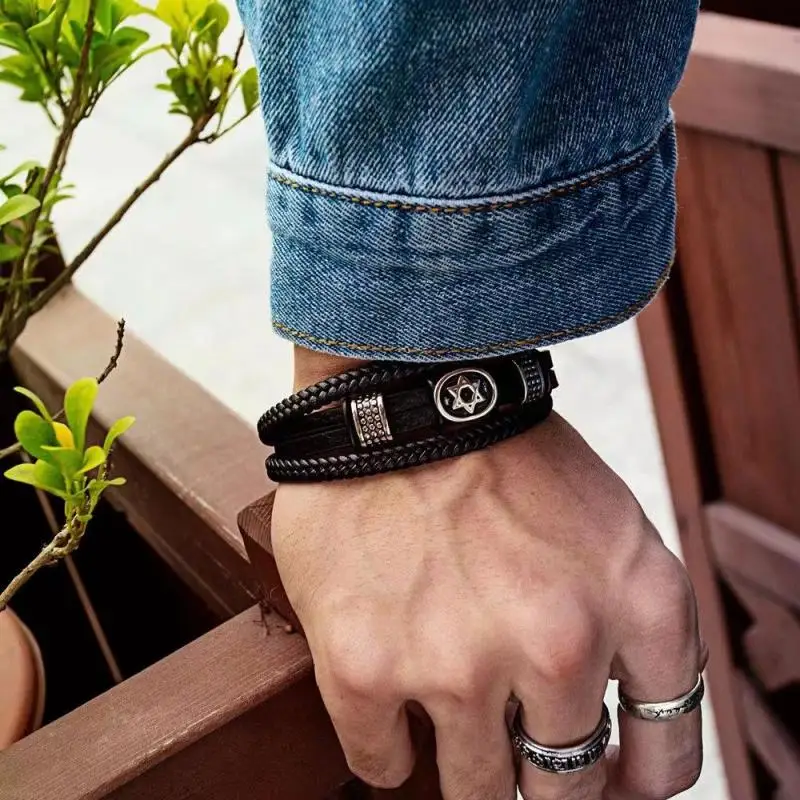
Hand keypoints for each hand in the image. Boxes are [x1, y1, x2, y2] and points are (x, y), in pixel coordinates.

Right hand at [271, 356, 702, 799]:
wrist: (403, 398)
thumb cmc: (505, 457)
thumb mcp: (612, 525)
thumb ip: (631, 626)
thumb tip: (614, 718)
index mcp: (636, 606)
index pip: (663, 760)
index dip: (631, 784)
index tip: (603, 779)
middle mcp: (558, 647)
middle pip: (564, 788)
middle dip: (544, 778)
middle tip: (517, 752)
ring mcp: (456, 664)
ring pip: (475, 790)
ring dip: (467, 768)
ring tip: (450, 714)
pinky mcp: (366, 667)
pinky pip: (381, 765)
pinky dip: (390, 753)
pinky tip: (392, 710)